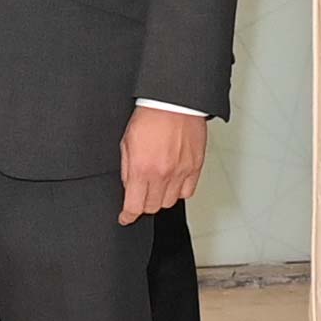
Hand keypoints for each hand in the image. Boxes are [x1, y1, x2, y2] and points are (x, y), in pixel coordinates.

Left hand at [121, 106, 204, 224]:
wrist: (173, 102)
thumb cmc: (150, 116)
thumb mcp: (127, 142)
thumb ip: (127, 168)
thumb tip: (129, 186)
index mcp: (141, 169)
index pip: (134, 206)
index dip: (128, 216)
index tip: (126, 217)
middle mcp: (162, 174)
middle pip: (152, 207)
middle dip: (143, 205)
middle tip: (140, 196)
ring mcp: (180, 172)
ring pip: (169, 202)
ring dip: (161, 198)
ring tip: (157, 187)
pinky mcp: (195, 167)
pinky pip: (187, 192)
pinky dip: (178, 192)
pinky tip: (173, 183)